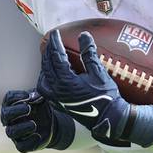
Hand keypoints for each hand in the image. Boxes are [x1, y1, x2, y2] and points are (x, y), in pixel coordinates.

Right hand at [0, 89, 74, 151]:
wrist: (51, 124)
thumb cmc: (41, 108)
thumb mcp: (41, 98)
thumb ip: (38, 95)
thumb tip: (35, 95)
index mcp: (12, 105)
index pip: (8, 98)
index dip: (16, 96)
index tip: (28, 96)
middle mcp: (10, 120)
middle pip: (5, 115)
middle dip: (16, 111)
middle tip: (28, 108)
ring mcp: (15, 133)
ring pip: (11, 132)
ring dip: (22, 127)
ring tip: (34, 124)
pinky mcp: (22, 145)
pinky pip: (21, 147)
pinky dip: (29, 141)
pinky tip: (38, 136)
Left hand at [40, 29, 152, 147]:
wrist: (109, 119)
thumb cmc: (106, 97)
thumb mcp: (99, 73)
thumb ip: (89, 54)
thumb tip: (84, 35)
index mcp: (66, 81)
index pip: (56, 57)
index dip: (55, 43)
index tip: (56, 33)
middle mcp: (57, 90)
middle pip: (47, 65)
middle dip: (48, 51)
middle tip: (51, 40)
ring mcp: (56, 98)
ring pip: (43, 77)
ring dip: (45, 64)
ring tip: (49, 55)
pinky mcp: (58, 104)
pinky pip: (45, 89)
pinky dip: (45, 78)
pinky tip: (50, 74)